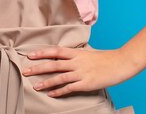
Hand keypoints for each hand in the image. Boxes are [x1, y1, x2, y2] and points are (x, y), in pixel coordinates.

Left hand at [22, 46, 136, 96]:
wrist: (120, 63)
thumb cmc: (104, 58)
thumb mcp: (87, 53)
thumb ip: (75, 55)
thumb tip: (63, 57)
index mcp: (76, 53)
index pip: (55, 51)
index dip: (42, 53)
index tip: (30, 55)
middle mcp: (77, 62)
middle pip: (53, 64)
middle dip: (38, 68)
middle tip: (26, 71)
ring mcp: (81, 73)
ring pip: (59, 77)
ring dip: (46, 82)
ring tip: (35, 86)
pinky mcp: (86, 83)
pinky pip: (69, 88)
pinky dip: (59, 91)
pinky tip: (51, 94)